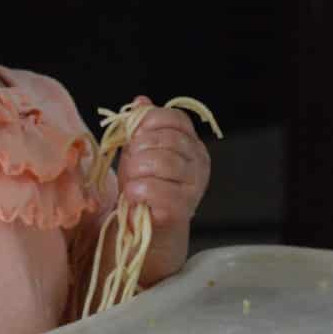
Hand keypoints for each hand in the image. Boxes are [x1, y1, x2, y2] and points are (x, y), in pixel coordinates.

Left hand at [117, 96, 211, 279]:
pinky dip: (137, 191)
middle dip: (138, 151)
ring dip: (136, 172)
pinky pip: (156, 189)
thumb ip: (142, 127)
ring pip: (160, 161)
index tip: (136, 140)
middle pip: (164, 138)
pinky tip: (134, 196)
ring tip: (134, 184)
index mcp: (191, 145)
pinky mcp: (180, 209)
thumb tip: (141, 100)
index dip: (147, 124)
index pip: (173, 118)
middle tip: (134, 169)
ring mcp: (193, 186)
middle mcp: (198, 163)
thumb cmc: (143, 190)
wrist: (144, 232)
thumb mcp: (139, 152)